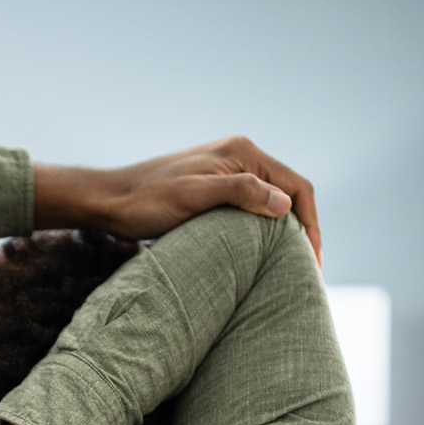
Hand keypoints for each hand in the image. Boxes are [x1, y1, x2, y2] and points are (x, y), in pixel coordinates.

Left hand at [35, 136, 321, 264]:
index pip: (297, 186)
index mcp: (243, 152)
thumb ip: (239, 193)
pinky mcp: (215, 187)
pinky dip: (265, 230)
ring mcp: (228, 171)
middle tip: (308, 271)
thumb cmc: (147, 201)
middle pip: (289, 193)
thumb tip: (284, 206)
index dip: (311, 224)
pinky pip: (253, 207)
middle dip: (304, 230)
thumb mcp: (194, 197)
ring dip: (286, 231)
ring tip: (292, 267)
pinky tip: (264, 254)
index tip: (313, 262)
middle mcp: (240, 156)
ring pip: (272, 202)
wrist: (110, 201)